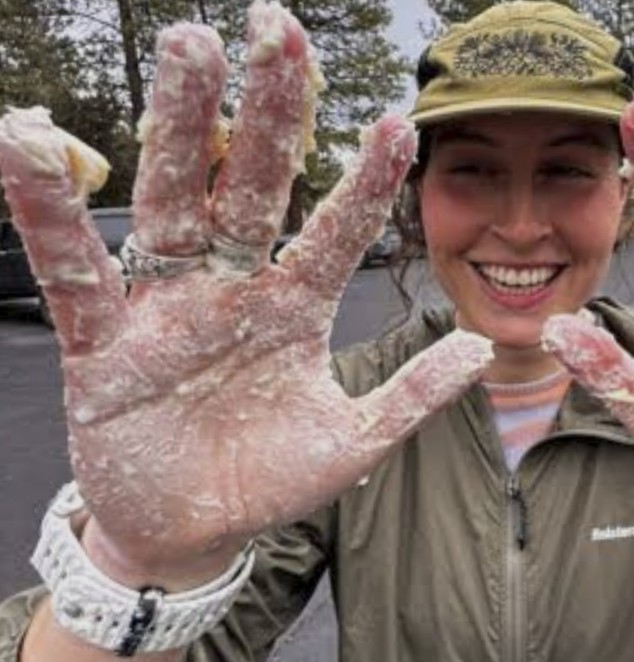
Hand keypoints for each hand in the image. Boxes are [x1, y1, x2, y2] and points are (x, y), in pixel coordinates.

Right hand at [0, 3, 490, 581]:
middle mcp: (231, 287)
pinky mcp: (103, 341)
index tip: (400, 124)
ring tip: (189, 47)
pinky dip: (49, 216)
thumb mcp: (350, 443)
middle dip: (265, 112)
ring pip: (172, 202)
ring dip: (178, 127)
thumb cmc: (269, 479)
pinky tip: (26, 147)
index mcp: (293, 306)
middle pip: (249, 186)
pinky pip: (76, 272)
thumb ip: (409, 398)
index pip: (335, 230)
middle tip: (277, 29)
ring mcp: (166, 305)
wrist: (192, 530)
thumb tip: (478, 349)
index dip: (365, 181)